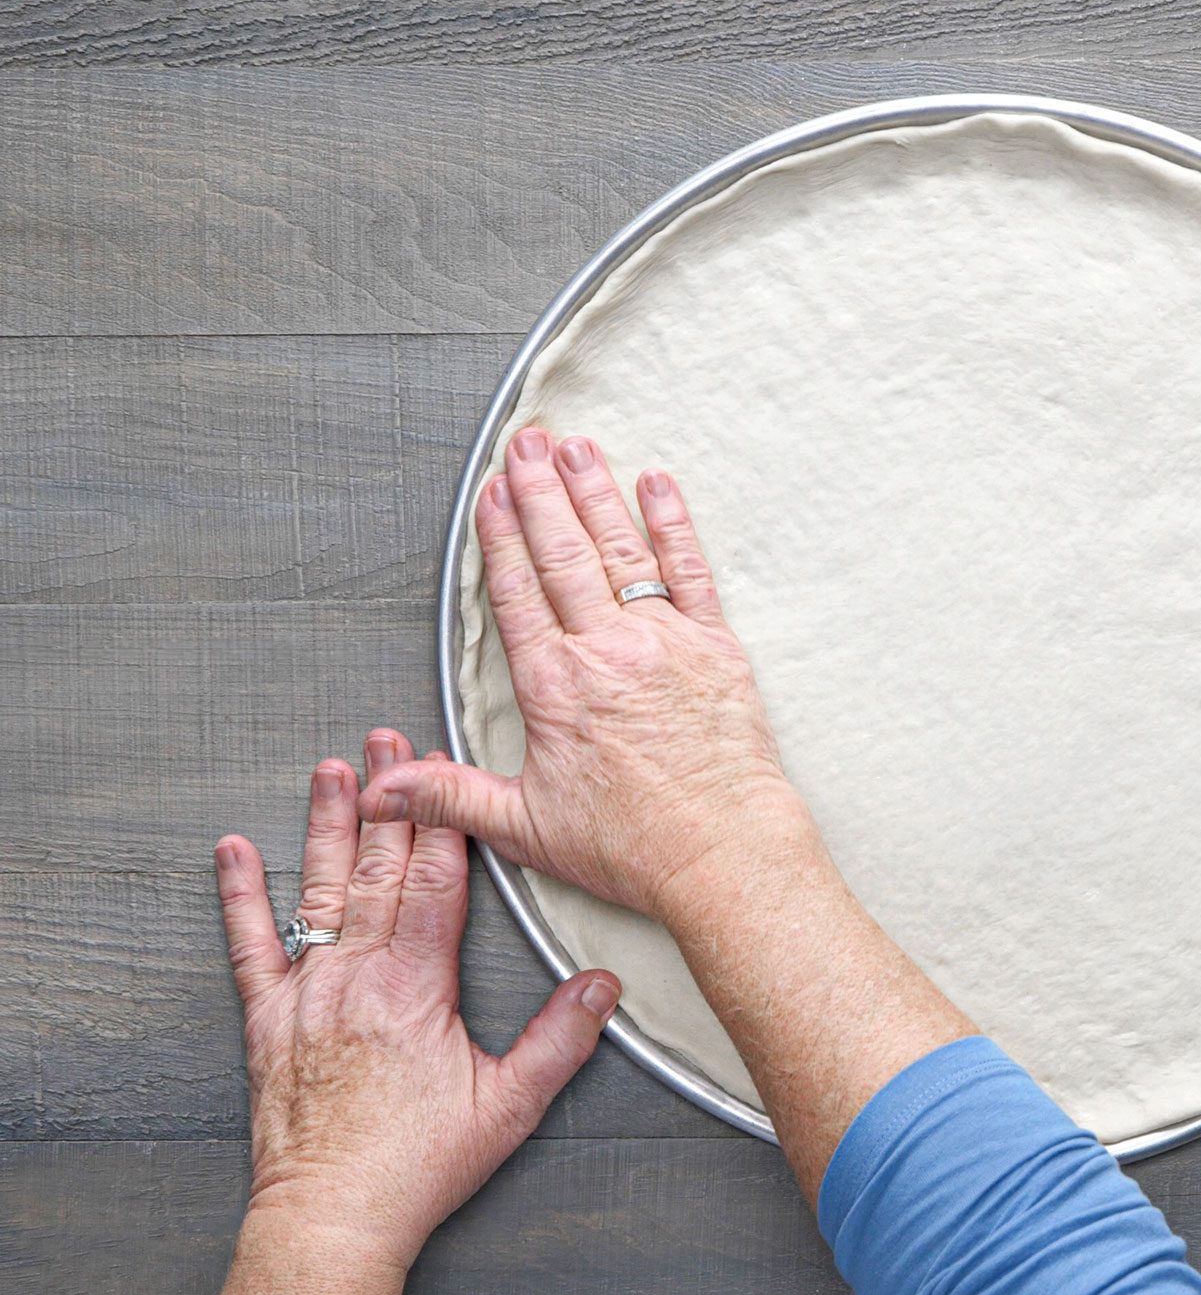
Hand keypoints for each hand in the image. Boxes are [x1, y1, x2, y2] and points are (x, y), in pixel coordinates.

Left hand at [214, 732, 620, 1294]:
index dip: (445, 824)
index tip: (449, 774)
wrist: (333, 1215)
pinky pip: (252, 945)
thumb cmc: (416, 1166)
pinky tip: (236, 850)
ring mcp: (307, 995)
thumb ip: (559, 1040)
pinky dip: (242, 894)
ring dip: (327, 826)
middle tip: (391, 741)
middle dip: (390, 800)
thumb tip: (602, 985)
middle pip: (378, 870)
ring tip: (330, 769)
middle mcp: (357, 980)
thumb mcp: (509, 1106)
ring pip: (320, 891)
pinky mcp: (267, 1020)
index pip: (436, 885)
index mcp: (416, 990)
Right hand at [359, 428, 813, 920]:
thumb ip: (451, 796)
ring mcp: (664, 641)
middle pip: (564, 553)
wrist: (723, 853)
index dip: (500, 536)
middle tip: (526, 441)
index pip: (517, 592)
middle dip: (540, 491)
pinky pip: (690, 571)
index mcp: (554, 687)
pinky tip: (658, 487)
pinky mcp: (716, 646)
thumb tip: (383, 789)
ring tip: (575, 447)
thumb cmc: (634, 847)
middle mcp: (606, 650)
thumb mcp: (525, 827)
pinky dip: (673, 524)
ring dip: (595, 493)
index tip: (491, 492)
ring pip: (621, 550)